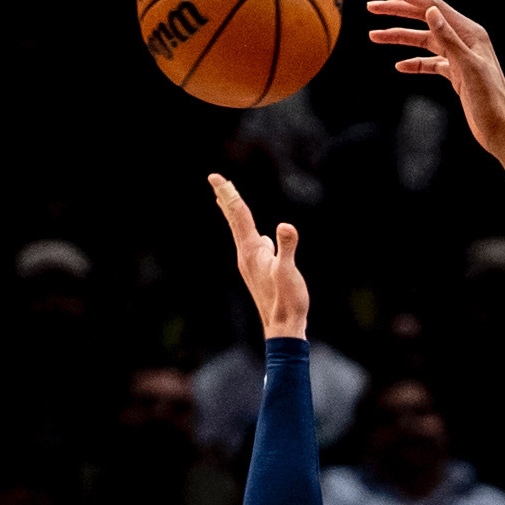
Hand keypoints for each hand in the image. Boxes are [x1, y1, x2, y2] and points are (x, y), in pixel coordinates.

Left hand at [210, 173, 311, 341]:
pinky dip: (249, 231)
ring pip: (241, 231)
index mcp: (252, 251)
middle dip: (227, 199)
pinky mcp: (260, 270)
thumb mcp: (288, 272)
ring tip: (227, 200)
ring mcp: (252, 263)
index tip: (215, 176)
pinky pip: (252, 242)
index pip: (238, 215)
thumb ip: (287, 248)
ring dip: (234, 213)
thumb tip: (285, 227)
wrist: (283, 327)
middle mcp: (247, 255)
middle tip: (217, 180)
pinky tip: (257, 236)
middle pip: (235, 220)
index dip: (229, 194)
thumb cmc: (287, 301)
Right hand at [368, 0, 504, 198]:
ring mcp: (460, 57)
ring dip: (400, 37)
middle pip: (425, 19)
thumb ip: (449, 39)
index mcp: (470, 33)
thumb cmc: (491, 101)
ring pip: (424, 41)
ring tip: (375, 36)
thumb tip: (430, 12)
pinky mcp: (457, 75)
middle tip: (372, 8)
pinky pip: (431, 63)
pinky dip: (415, 62)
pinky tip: (400, 66)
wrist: (502, 130)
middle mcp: (465, 40)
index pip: (433, 7)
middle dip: (397, 12)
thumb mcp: (468, 67)